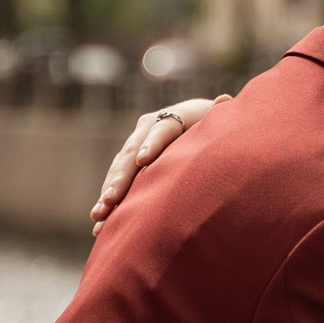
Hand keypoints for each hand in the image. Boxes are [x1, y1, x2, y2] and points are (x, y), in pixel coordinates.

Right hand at [89, 97, 224, 228]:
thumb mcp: (222, 123)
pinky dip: (108, 200)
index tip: (143, 159)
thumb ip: (220, 116)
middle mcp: (150, 126)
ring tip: (100, 215)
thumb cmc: (219, 130)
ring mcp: (136, 143)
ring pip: (119, 168)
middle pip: (132, 152)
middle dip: (121, 177)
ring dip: (108, 192)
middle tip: (111, 200)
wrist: (204, 129)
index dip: (153, 143)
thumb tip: (224, 99)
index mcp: (176, 115)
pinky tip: (99, 222)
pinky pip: (116, 180)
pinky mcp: (130, 161)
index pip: (163, 129)